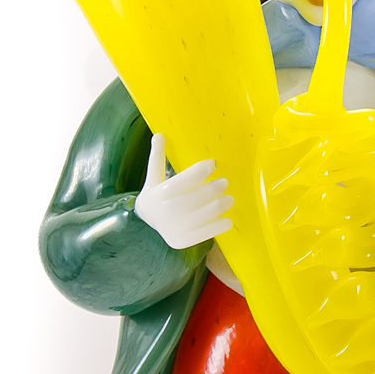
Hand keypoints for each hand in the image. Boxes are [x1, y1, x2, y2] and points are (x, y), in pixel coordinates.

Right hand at [136, 133, 233, 249]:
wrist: (146, 226)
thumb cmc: (155, 196)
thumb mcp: (153, 178)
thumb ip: (157, 157)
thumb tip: (159, 133)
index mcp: (161, 192)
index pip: (186, 179)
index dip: (201, 170)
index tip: (213, 164)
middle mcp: (169, 210)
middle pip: (200, 196)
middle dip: (216, 188)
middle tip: (224, 183)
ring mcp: (177, 227)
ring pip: (207, 213)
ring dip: (222, 204)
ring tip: (228, 199)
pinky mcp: (184, 240)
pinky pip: (208, 232)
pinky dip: (220, 225)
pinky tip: (227, 218)